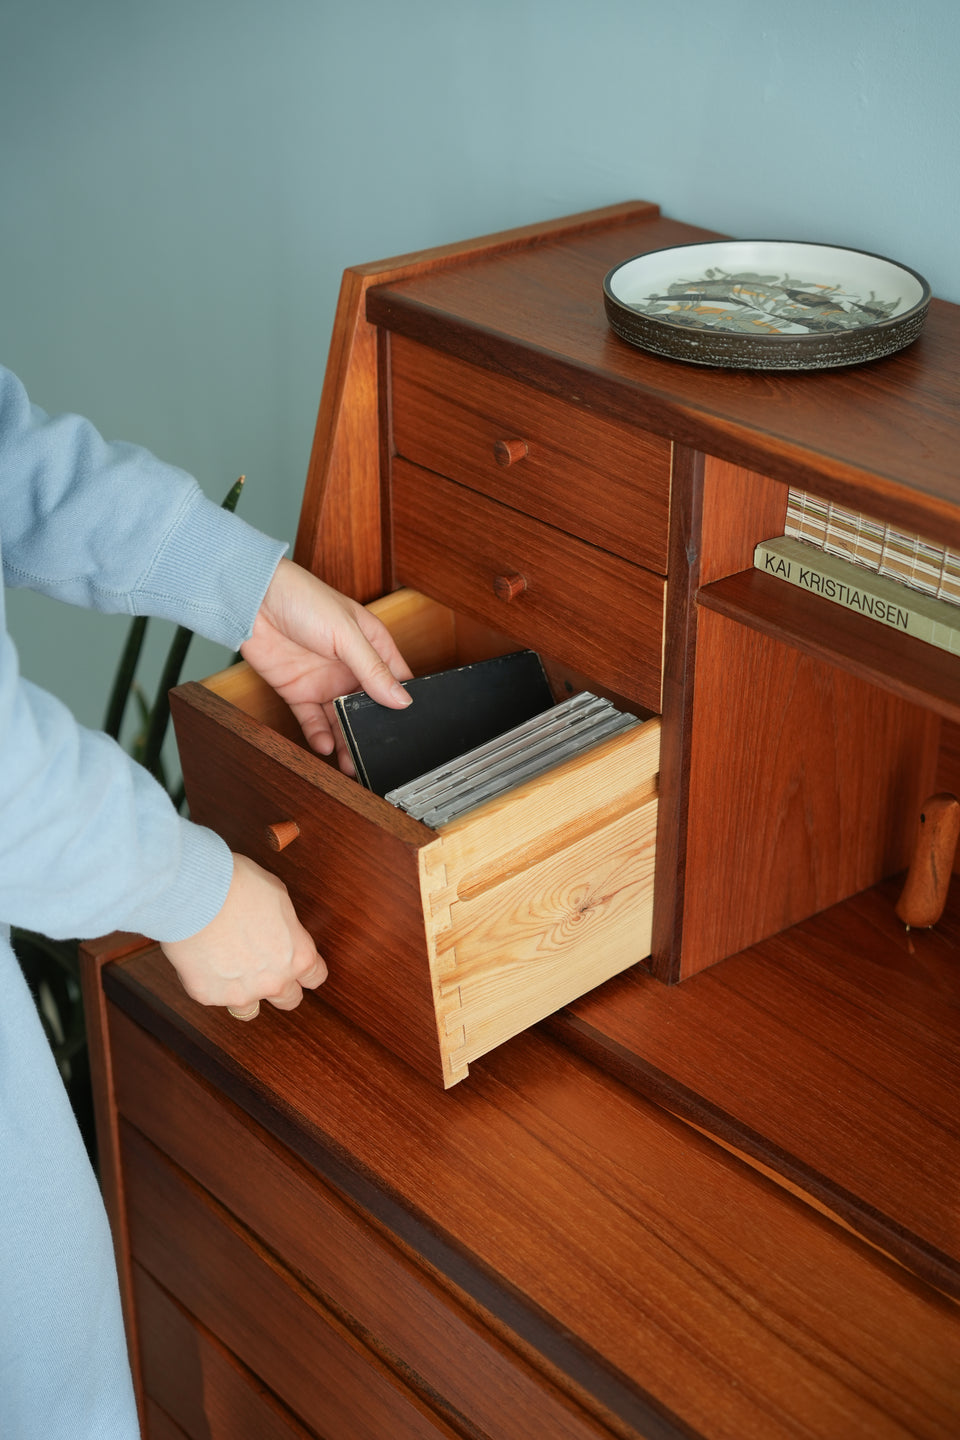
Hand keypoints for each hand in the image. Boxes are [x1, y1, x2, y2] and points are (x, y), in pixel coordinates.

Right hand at [161, 853, 326, 1013]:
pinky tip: (203, 960)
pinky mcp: (208, 995)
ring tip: (231, 972)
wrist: (198, 895)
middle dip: (280, 986)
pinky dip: (209, 982)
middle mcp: (274, 981)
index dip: (306, 971)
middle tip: (264, 969)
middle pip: (289, 1000)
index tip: (297, 966)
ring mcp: (241, 993)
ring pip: (249, 1010)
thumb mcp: (278, 897)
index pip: (315, 977)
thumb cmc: (239, 887)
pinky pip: (213, 996)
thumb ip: (284, 925)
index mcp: (299, 956)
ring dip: (245, 994)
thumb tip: (278, 929)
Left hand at [240, 559, 412, 770]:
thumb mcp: (346, 633)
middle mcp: (350, 666)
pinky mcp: (298, 692)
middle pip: (368, 706)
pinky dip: (319, 734)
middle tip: (377, 753)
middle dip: (372, 729)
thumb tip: (401, 699)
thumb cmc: (303, 598)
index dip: (401, 702)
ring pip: (341, 719)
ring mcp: (324, 680)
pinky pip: (312, 720)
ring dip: (346, 739)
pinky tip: (326, 745)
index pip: (395, 680)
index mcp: (371, 645)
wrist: (253, 600)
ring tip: (352, 761)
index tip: (408, 727)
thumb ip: (373, 669)